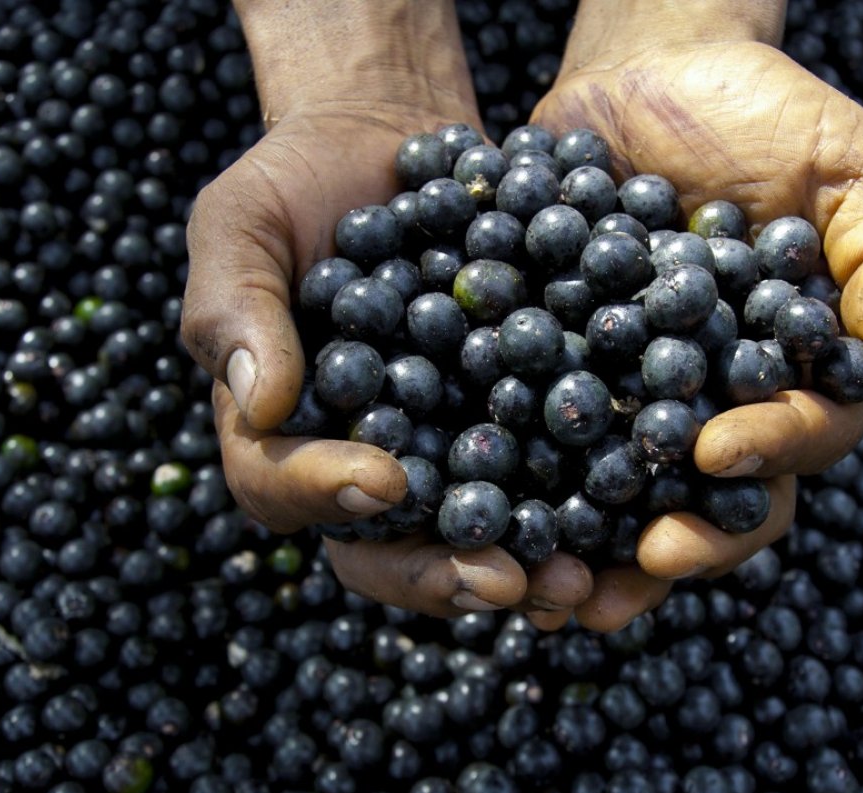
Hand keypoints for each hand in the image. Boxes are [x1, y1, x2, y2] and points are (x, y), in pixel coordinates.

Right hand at [183, 1, 592, 625]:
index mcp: (281, 433)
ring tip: (577, 579)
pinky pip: (541, 466)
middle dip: (444, 571)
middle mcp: (362, 457)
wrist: (388, 141)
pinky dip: (580, 495)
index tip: (384, 480)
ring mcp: (440, 444)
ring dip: (524, 562)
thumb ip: (236, 309)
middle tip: (504, 581)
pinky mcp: (509, 414)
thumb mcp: (242, 226)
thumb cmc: (295, 182)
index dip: (328, 495)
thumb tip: (263, 405)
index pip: (283, 486)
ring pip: (472, 528)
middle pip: (387, 546)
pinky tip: (626, 509)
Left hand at [531, 13, 862, 630]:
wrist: (646, 67)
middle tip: (640, 562)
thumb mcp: (847, 169)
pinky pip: (541, 436)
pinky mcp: (563, 372)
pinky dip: (520, 479)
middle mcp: (717, 400)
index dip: (766, 451)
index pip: (800, 435)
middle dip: (684, 538)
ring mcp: (635, 394)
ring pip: (626, 493)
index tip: (715, 450)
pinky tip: (488, 510)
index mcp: (796, 370)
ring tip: (557, 592)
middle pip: (715, 497)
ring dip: (596, 548)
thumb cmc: (763, 111)